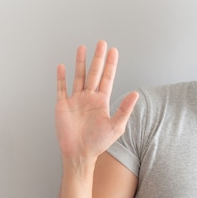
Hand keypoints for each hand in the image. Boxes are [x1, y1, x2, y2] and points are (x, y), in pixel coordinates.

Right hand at [56, 40, 138, 166]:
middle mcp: (89, 98)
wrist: (79, 154)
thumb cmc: (98, 143)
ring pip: (78, 76)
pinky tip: (62, 66)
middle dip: (98, 58)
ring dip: (80, 62)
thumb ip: (124, 109)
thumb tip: (136, 94)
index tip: (113, 51)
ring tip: (82, 48)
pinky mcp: (63, 105)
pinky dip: (61, 77)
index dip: (110, 64)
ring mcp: (75, 100)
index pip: (107, 78)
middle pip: (94, 73)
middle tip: (101, 43)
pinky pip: (61, 88)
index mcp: (101, 101)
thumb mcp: (116, 126)